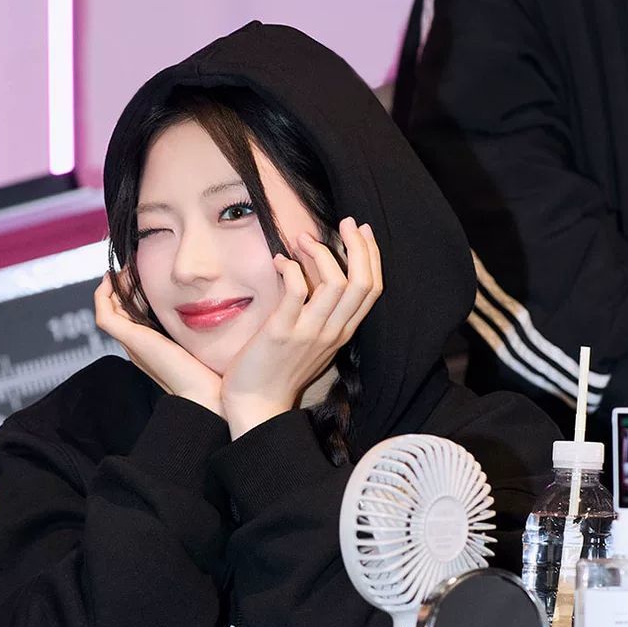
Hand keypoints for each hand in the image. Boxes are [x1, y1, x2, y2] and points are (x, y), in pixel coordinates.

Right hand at [94, 272, 224, 416]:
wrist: (206, 395)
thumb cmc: (210, 372)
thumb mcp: (202, 340)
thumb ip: (198, 325)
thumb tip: (210, 303)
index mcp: (151, 345)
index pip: (132, 314)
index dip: (133, 292)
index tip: (145, 272)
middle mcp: (137, 344)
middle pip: (118, 309)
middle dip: (123, 285)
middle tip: (135, 264)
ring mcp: (132, 343)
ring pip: (108, 309)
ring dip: (115, 286)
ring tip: (129, 267)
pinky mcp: (131, 340)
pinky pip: (105, 314)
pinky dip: (105, 294)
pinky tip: (120, 277)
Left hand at [221, 217, 381, 438]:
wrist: (255, 404)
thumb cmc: (277, 370)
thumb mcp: (309, 340)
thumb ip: (319, 312)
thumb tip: (313, 274)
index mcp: (342, 332)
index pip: (372, 289)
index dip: (371, 256)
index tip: (361, 231)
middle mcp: (333, 332)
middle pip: (363, 283)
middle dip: (359, 246)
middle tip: (345, 222)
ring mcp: (310, 333)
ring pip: (337, 283)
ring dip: (321, 252)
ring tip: (302, 239)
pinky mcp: (283, 332)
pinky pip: (297, 290)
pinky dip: (291, 268)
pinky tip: (280, 261)